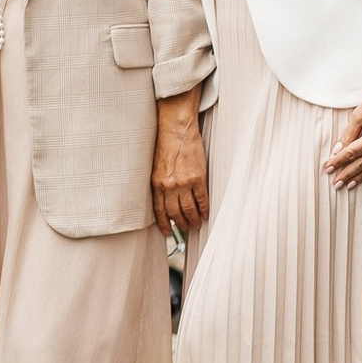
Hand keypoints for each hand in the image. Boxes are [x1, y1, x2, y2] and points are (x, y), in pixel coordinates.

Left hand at [151, 93, 208, 232]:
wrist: (176, 131)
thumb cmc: (166, 146)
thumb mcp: (156, 168)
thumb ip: (160, 184)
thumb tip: (165, 201)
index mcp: (157, 184)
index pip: (160, 210)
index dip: (164, 224)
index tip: (168, 232)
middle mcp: (169, 186)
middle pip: (176, 212)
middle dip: (181, 224)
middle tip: (186, 229)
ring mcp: (184, 183)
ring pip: (189, 209)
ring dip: (194, 219)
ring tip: (196, 224)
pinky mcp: (198, 178)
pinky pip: (202, 199)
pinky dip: (204, 208)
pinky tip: (205, 213)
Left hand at [324, 89, 361, 188]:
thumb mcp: (359, 116)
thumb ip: (348, 134)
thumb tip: (337, 150)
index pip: (351, 154)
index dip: (338, 162)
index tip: (328, 169)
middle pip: (361, 164)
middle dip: (347, 175)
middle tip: (336, 184)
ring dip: (360, 177)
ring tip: (349, 186)